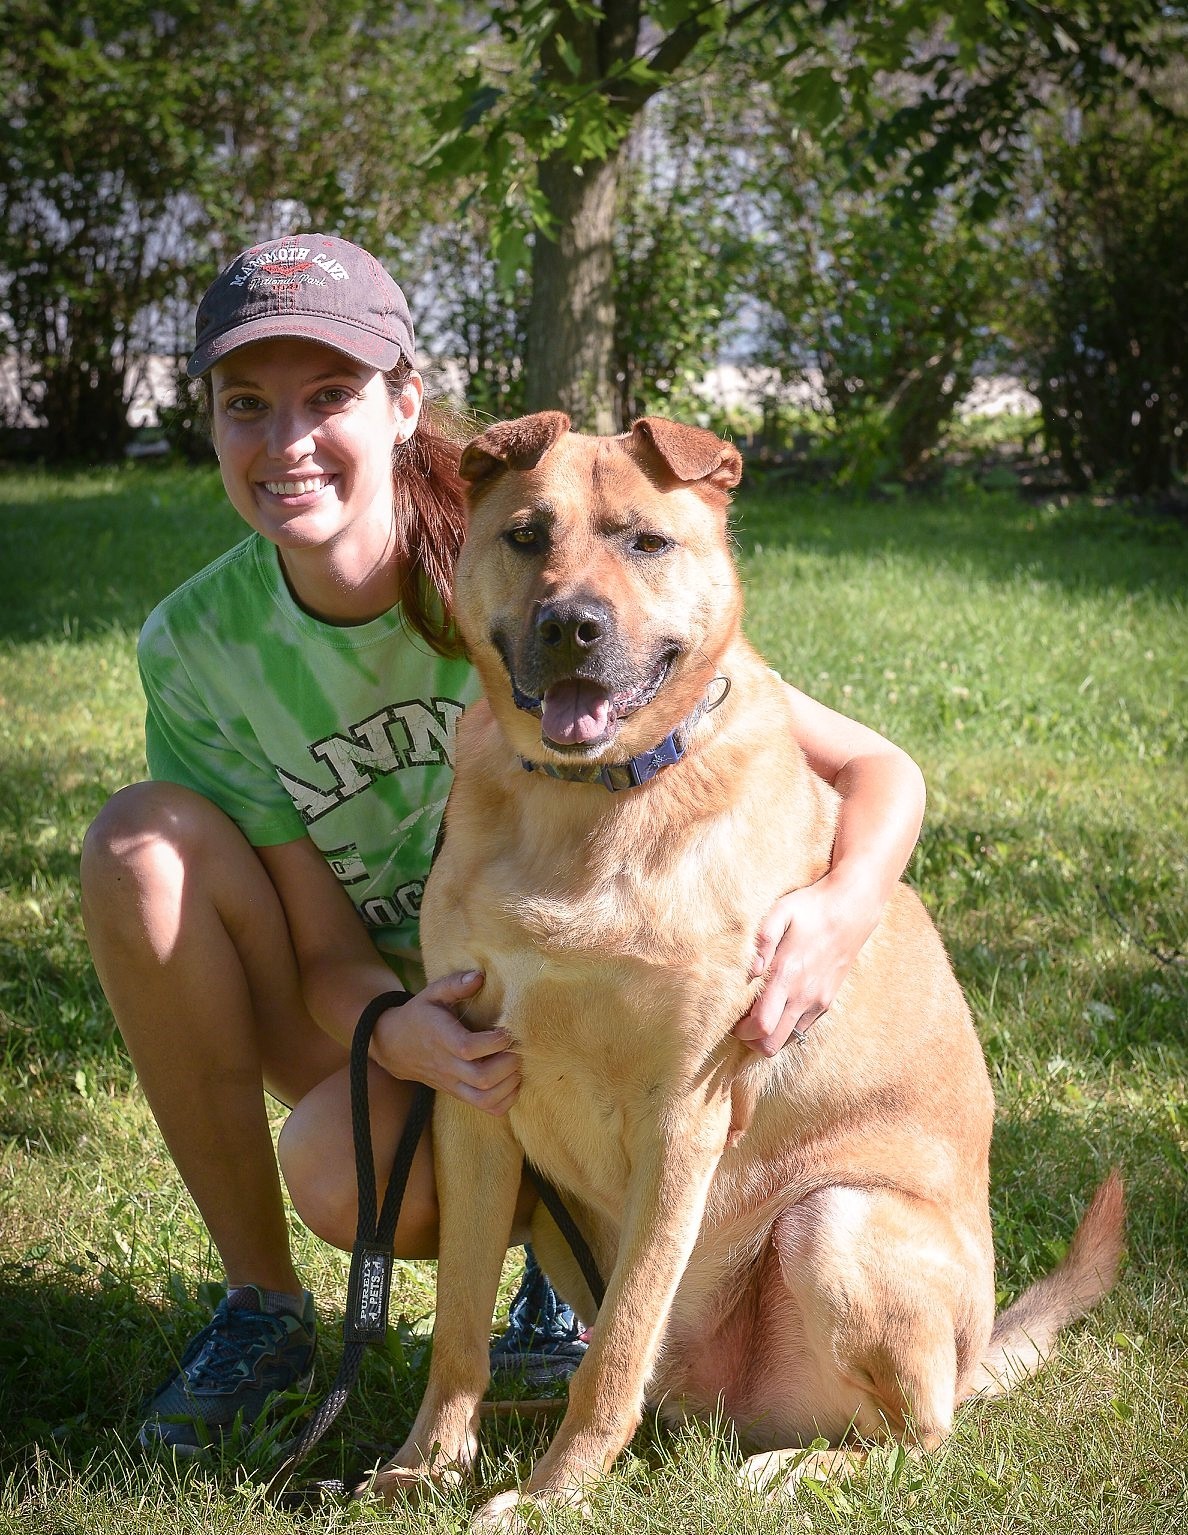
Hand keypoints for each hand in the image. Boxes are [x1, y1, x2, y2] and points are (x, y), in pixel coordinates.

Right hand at [369, 970, 520, 1114]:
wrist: (395, 1045)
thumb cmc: (420, 1015)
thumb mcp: (433, 993)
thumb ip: (456, 984)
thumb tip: (481, 976)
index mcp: (441, 1037)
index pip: (468, 1048)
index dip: (493, 1042)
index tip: (506, 1031)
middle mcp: (447, 1065)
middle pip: (482, 1078)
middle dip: (508, 1064)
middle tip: (517, 1049)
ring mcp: (453, 1084)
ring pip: (485, 1099)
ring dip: (509, 1084)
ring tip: (516, 1065)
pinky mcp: (458, 1094)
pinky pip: (486, 1108)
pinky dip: (506, 1100)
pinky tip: (511, 1081)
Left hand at [733, 881, 868, 1056]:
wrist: (851, 910)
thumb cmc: (810, 908)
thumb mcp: (781, 912)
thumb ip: (762, 940)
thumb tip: (750, 970)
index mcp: (787, 975)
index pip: (761, 1026)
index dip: (741, 1031)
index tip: (732, 1018)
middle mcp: (804, 995)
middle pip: (772, 1045)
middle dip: (752, 1040)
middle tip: (741, 1021)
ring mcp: (818, 1002)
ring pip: (787, 1040)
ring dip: (769, 1034)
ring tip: (759, 1012)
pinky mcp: (827, 1002)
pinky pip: (802, 1029)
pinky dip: (786, 1026)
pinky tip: (779, 1005)